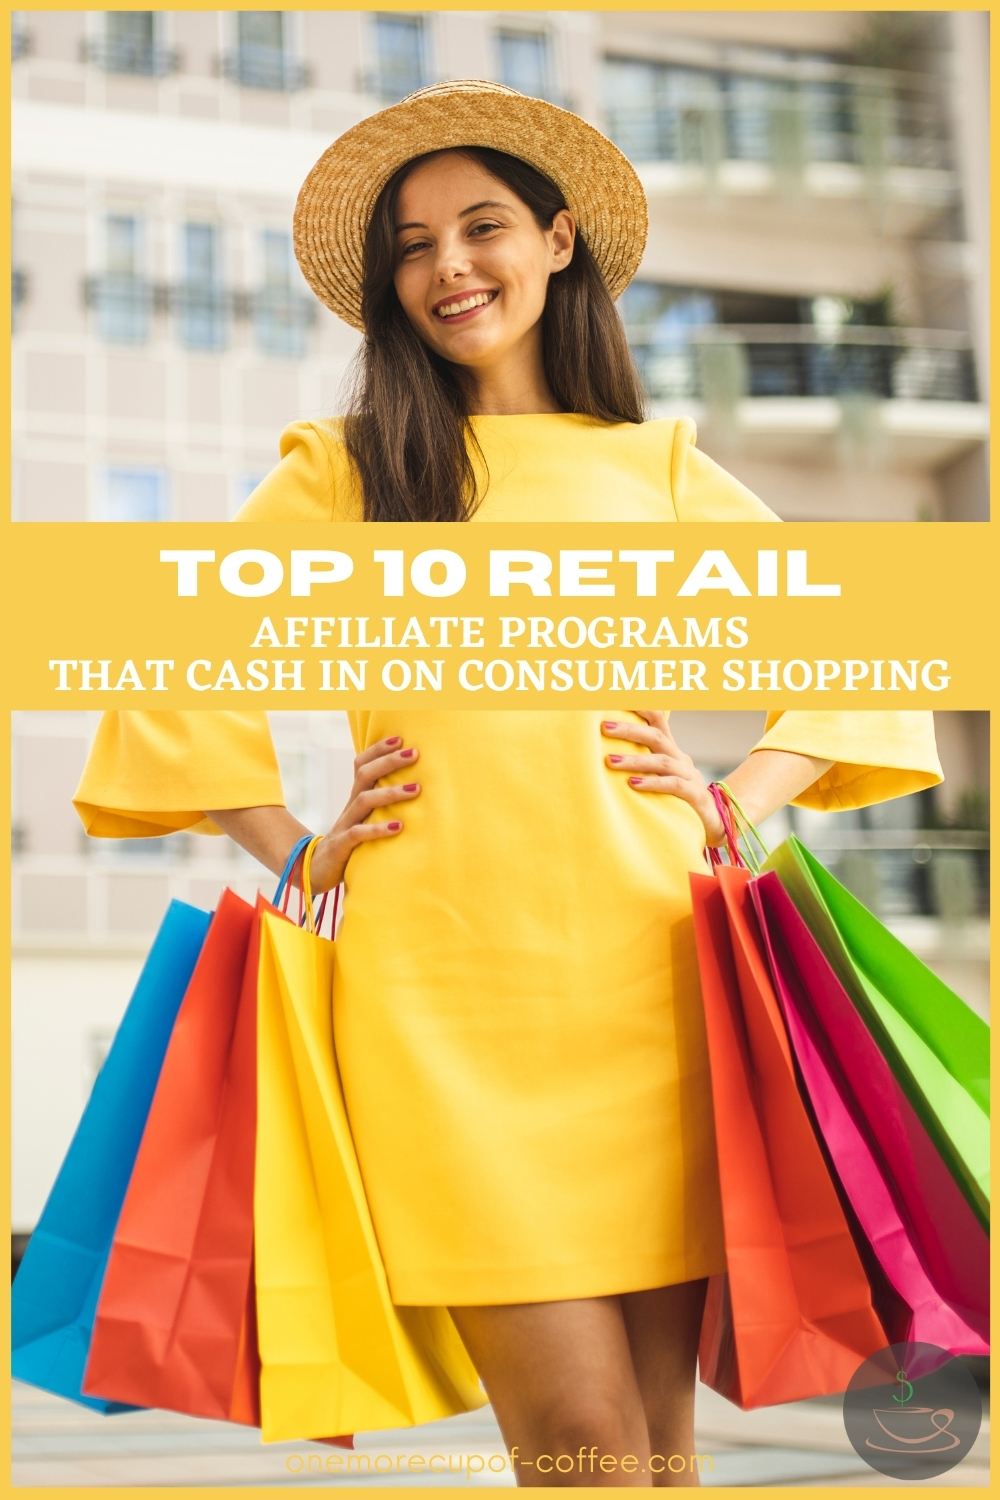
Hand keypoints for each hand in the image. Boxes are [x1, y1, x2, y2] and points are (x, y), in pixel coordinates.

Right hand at [306, 736, 420, 890]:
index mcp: (355, 798)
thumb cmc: (351, 842)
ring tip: (416, 789)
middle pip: (364, 775)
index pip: (362, 765)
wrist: (318, 870)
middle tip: (414, 753)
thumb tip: (415, 787)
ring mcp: (345, 825)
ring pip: (364, 800)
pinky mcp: (342, 846)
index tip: (400, 738)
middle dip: (389, 761)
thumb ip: (381, 804)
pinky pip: (358, 834)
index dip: (378, 750)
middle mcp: (350, 807)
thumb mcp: (365, 819)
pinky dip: (378, 829)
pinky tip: (398, 826)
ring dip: (391, 793)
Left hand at [600, 711, 726, 846]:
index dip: (640, 706)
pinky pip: (674, 786)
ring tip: (609, 761)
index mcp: (671, 749)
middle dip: (629, 730)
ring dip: (634, 760)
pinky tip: (632, 784)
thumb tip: (601, 754)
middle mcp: (681, 758)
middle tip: (604, 727)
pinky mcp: (695, 796)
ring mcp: (690, 776)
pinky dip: (653, 783)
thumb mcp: (658, 776)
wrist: (714, 823)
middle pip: (657, 735)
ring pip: (662, 761)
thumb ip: (639, 763)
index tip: (615, 698)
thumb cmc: (676, 799)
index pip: (658, 719)